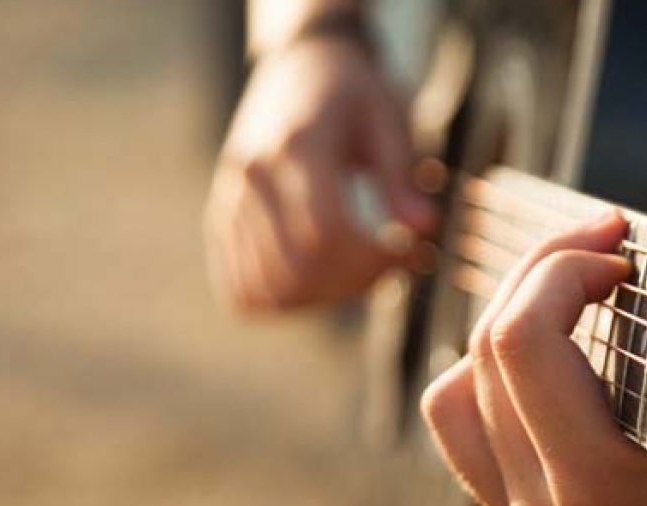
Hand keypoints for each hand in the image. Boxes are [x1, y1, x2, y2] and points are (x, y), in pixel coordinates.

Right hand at [205, 36, 435, 310]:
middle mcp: (253, 174)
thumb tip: (424, 227)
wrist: (302, 63)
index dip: (374, 261)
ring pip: (271, 290)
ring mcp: (230, 199)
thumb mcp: (390, 118)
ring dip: (325, 298)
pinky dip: (284, 301)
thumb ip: (402, 176)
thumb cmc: (355, 91)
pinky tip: (321, 278)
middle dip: (356, 284)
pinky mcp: (222, 217)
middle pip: (299, 269)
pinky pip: (243, 290)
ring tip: (359, 270)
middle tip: (392, 264)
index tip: (411, 252)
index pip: (326, 233)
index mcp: (297, 143)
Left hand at [421, 177, 646, 505]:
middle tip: (602, 249)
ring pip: (453, 405)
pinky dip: (504, 391)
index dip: (560, 264)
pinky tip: (567, 368)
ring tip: (574, 306)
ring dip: (503, 336)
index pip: (521, 341)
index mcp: (603, 493)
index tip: (621, 243)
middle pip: (481, 358)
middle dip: (535, 278)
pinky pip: (474, 450)